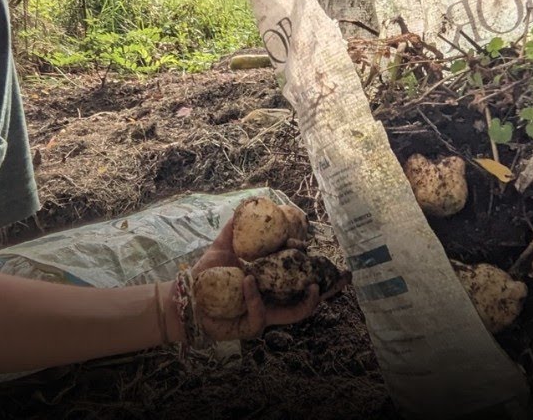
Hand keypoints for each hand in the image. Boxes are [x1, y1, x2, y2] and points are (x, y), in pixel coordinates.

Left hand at [191, 217, 350, 341]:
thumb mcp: (222, 247)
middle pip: (308, 299)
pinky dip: (255, 297)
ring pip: (295, 315)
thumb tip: (245, 205)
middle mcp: (273, 299)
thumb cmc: (207, 276)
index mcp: (271, 281)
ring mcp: (264, 315)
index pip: (299, 276)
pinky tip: (249, 279)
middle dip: (330, 290)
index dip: (312, 265)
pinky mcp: (251, 327)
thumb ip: (234, 229)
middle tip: (345, 278)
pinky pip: (260, 314)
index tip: (311, 246)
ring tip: (314, 286)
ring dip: (307, 302)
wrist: (187, 297)